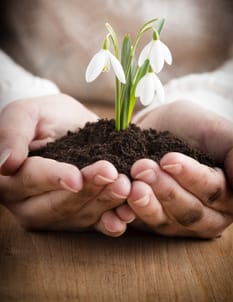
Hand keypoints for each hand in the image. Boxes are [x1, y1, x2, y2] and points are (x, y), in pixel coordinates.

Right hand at [0, 94, 134, 235]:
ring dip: (104, 204)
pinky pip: (93, 226)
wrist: (69, 126)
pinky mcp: (78, 217)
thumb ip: (12, 132)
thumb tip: (5, 164)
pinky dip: (111, 222)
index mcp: (11, 178)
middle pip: (58, 204)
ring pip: (79, 215)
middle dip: (87, 191)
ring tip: (125, 187)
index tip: (76, 178)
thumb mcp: (27, 113)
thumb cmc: (45, 117)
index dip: (54, 179)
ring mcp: (55, 214)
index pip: (30, 179)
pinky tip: (126, 215)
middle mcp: (29, 203)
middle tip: (112, 175)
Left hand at [127, 101, 232, 237]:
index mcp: (228, 195)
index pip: (214, 192)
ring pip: (166, 222)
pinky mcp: (153, 221)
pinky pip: (142, 225)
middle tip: (143, 168)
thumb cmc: (192, 127)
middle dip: (166, 190)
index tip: (169, 159)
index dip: (192, 177)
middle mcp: (207, 214)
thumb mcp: (216, 131)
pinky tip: (118, 206)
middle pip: (190, 212)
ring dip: (147, 204)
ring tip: (131, 186)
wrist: (161, 127)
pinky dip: (129, 216)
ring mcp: (178, 221)